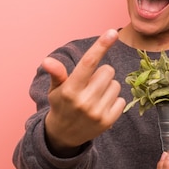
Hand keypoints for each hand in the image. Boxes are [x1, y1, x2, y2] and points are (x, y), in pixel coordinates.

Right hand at [43, 29, 125, 155]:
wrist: (64, 136)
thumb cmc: (62, 105)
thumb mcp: (55, 89)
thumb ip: (57, 73)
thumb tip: (47, 61)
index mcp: (70, 89)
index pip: (88, 63)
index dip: (101, 46)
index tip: (112, 32)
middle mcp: (84, 101)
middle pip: (108, 71)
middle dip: (101, 74)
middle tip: (90, 85)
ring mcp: (97, 112)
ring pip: (116, 85)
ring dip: (108, 87)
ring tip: (95, 96)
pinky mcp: (108, 121)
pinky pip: (121, 99)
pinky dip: (113, 100)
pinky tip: (101, 107)